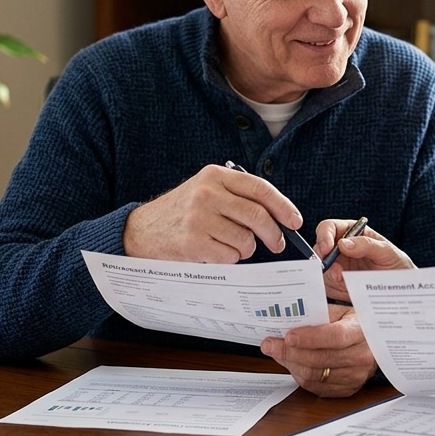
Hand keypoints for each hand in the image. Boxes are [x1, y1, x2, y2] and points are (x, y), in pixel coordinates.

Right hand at [123, 164, 301, 262]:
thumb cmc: (180, 213)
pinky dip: (229, 260)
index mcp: (215, 176)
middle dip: (274, 234)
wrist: (139, 230)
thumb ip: (236, 197)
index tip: (295, 221)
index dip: (283, 206)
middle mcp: (207, 194)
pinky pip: (229, 256)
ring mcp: (199, 218)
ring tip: (231, 247)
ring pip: (246, 240)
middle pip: (258, 216)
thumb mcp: (205, 191)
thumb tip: (279, 217)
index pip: (260, 188)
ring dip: (246, 249)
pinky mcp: (193, 243)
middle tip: (277, 244)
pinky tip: (214, 254)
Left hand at [261, 304, 377, 396]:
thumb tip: (307, 300)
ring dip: (291, 364)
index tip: (288, 336)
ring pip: (314, 375)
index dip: (310, 338)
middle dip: (290, 352)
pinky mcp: (348, 389)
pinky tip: (291, 363)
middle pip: (320, 359)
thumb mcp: (344, 307)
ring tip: (277, 352)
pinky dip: (299, 375)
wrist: (373, 344)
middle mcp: (362, 356)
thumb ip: (326, 304)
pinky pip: (316, 387)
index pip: (334, 337)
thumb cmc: (353, 323)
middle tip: (270, 344)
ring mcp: (356, 376)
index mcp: (361, 331)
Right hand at [314, 220, 414, 302]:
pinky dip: (331, 287)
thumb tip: (343, 243)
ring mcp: (336, 266)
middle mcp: (340, 248)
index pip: (329, 228)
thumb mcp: (387, 252)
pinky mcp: (336, 284)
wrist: (401, 290)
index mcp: (351, 233)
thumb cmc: (396, 265)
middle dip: (323, 259)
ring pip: (320, 268)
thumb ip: (367, 245)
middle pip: (319, 248)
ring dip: (328, 275)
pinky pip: (326, 285)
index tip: (327, 248)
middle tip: (333, 271)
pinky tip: (344, 289)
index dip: (324, 236)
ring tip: (342, 280)